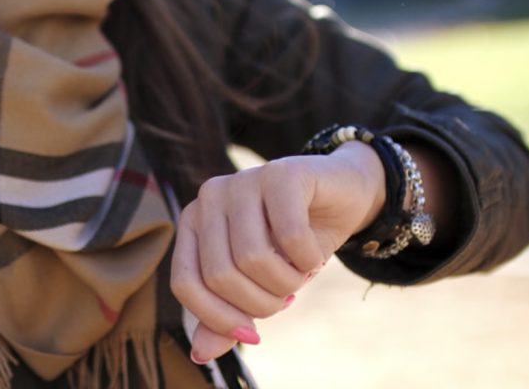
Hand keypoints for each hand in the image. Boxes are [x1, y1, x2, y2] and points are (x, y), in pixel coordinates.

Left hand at [170, 141, 385, 362]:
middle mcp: (210, 196)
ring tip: (299, 274)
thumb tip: (200, 354)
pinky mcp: (282, 173)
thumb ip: (226, 316)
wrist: (343, 196)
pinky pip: (290, 237)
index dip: (218, 319)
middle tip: (286, 296)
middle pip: (220, 275)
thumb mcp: (258, 285)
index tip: (253, 335)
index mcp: (193, 222)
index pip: (185, 283)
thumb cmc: (293, 244)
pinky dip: (308, 261)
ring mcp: (244, 179)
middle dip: (261, 304)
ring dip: (286, 283)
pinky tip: (314, 255)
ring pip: (252, 259)